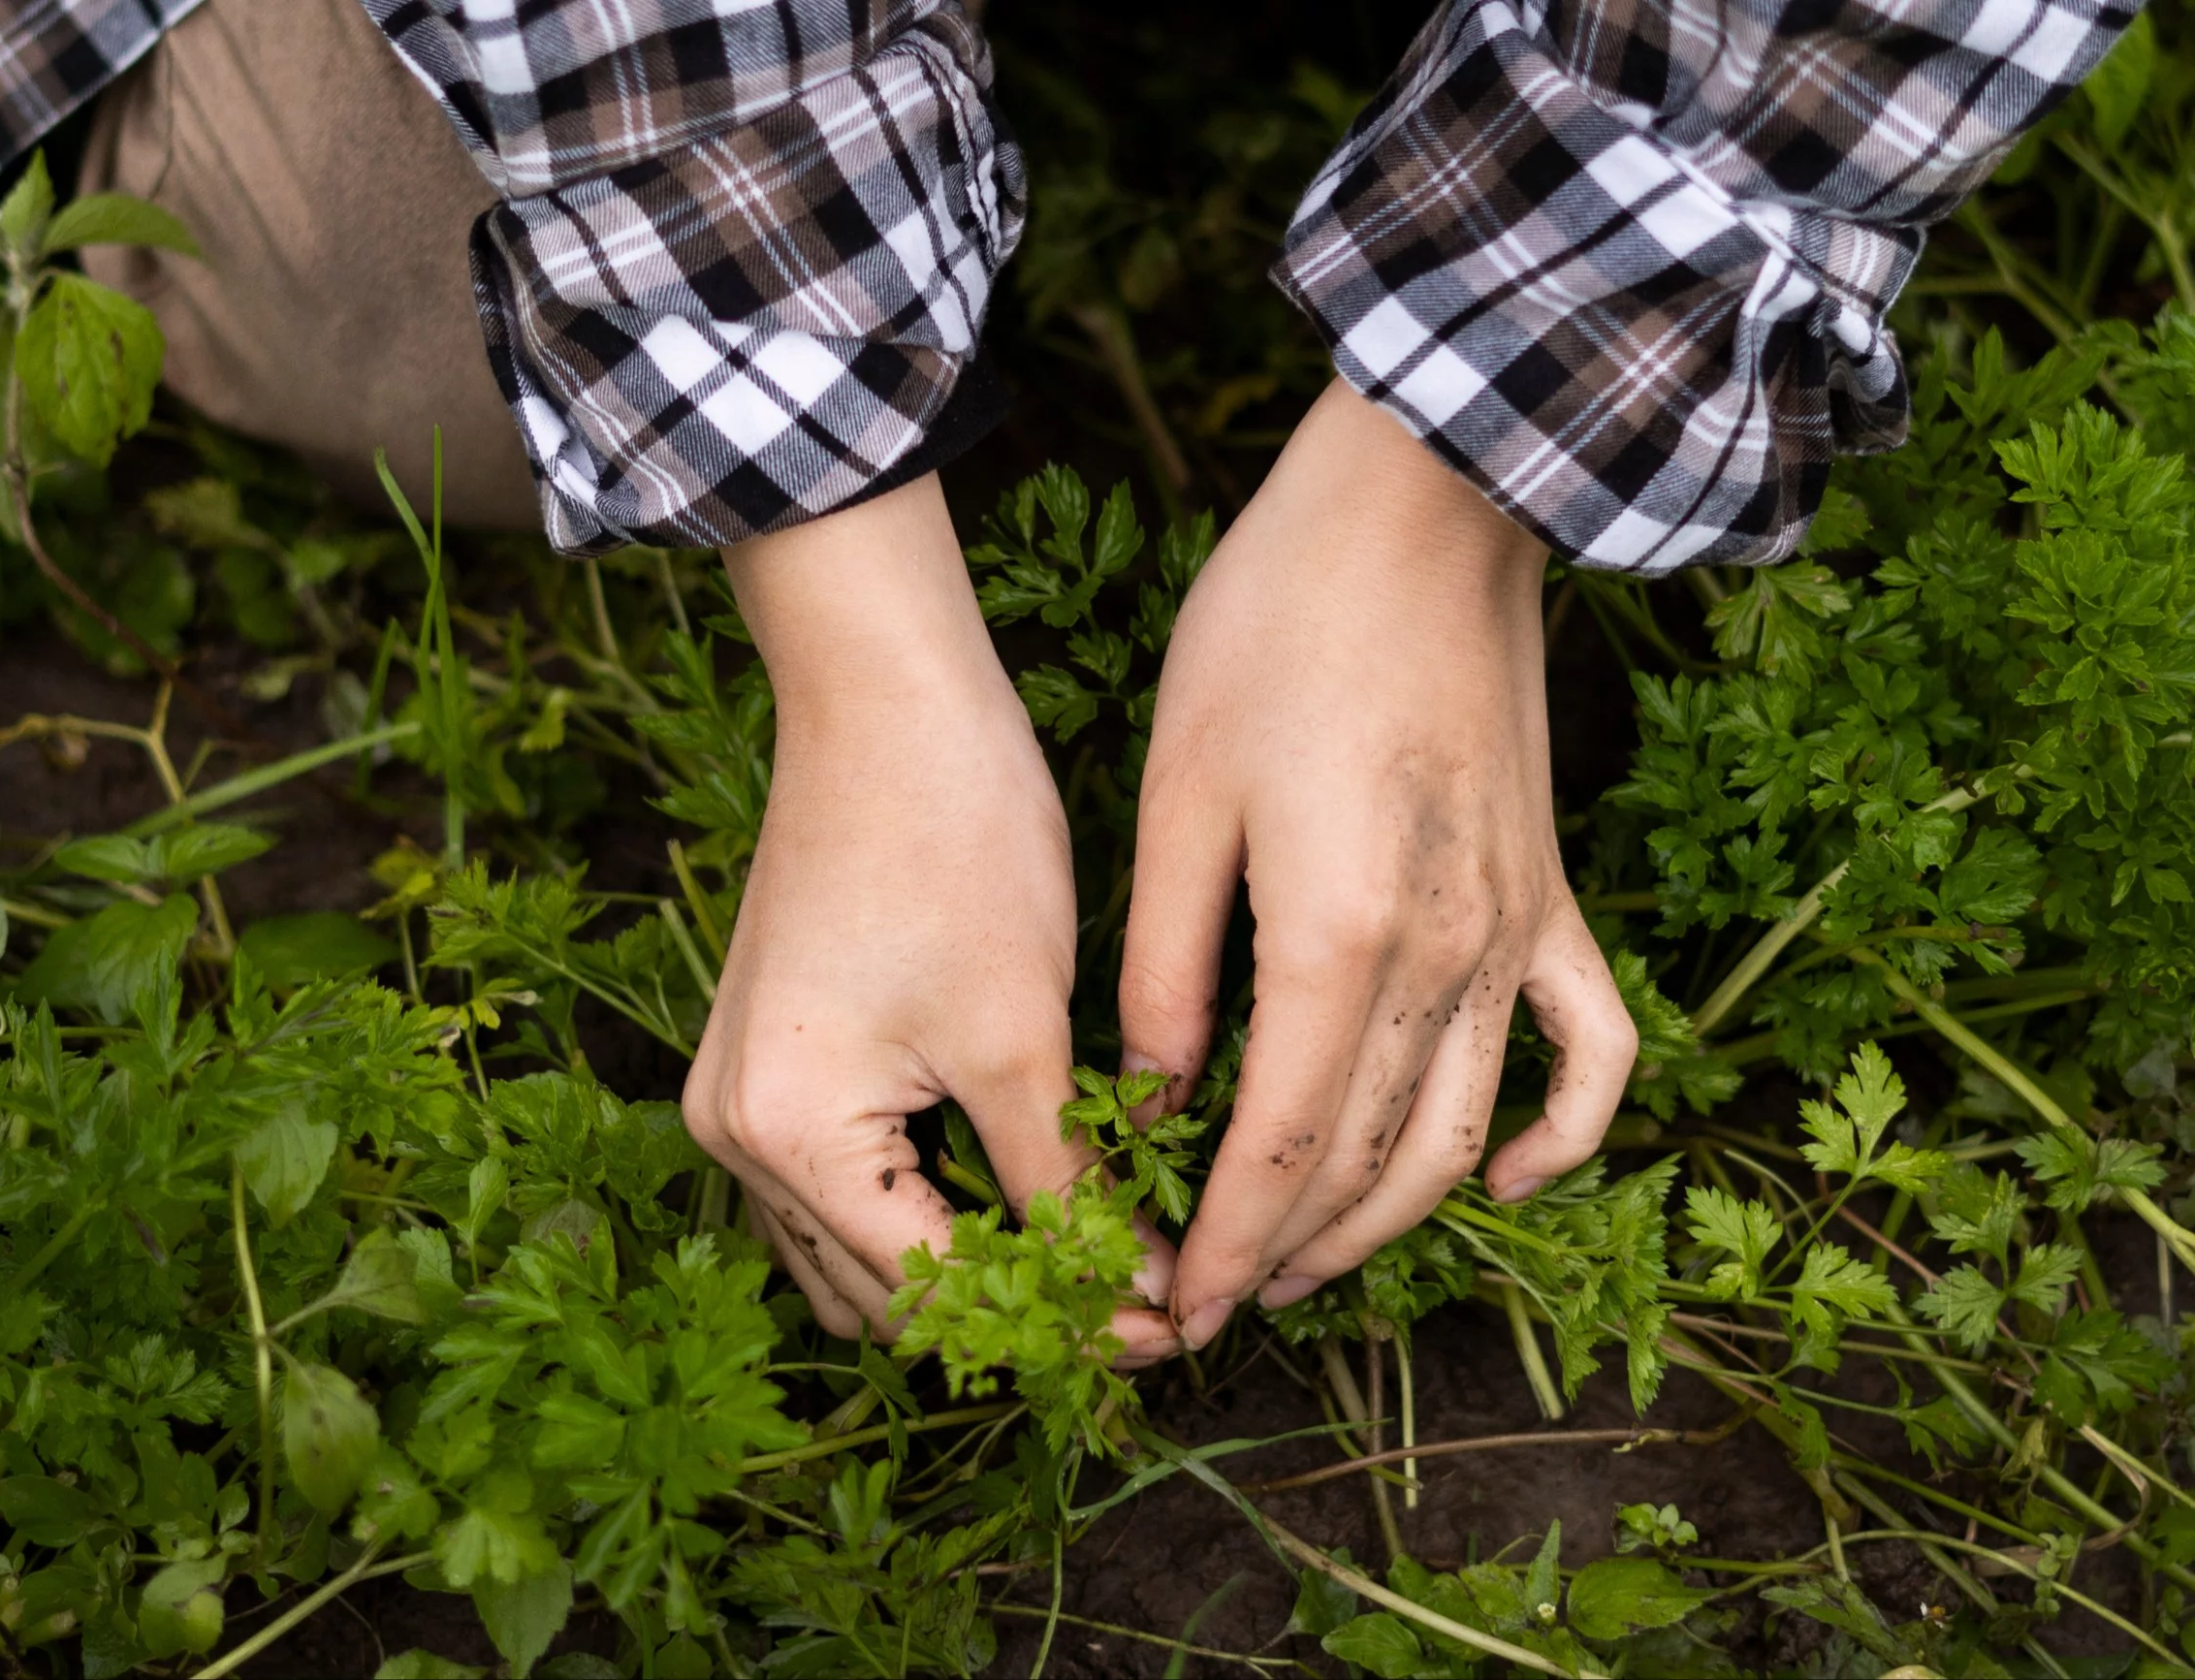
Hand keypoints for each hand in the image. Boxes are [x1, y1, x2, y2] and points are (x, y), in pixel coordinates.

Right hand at [682, 475, 1178, 1359]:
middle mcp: (734, 1135)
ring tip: (1087, 1251)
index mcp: (789, 1134)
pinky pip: (842, 1183)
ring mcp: (738, 1098)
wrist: (883, 701)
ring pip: (858, 1247)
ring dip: (962, 1261)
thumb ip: (1067, 1186)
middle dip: (1007, 1303)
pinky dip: (923, 1202)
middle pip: (882, 1291)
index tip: (1163, 1333)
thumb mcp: (1022, 1036)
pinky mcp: (766, 1060)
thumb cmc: (954, 843)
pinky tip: (1014, 1184)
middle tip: (1134, 1298)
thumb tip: (1132, 1294)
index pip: (933, 1290)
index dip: (1056, 1323)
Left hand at [1122, 380, 1637, 1348]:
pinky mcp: (1550, 896)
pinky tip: (1504, 1178)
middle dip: (1286, 1252)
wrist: (1428, 509)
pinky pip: (1588, 1050)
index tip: (1177, 1306)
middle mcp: (1445, 957)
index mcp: (1338, 936)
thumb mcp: (1178, 793)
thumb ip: (1169, 965)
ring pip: (1462, 1134)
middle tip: (1216, 1302)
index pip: (1278, 1148)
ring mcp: (1515, 932)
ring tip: (1307, 1265)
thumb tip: (1151, 1097)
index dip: (1224, 1244)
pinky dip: (1559, 1135)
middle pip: (1369, 1163)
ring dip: (1387, 1222)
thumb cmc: (1278, 627)